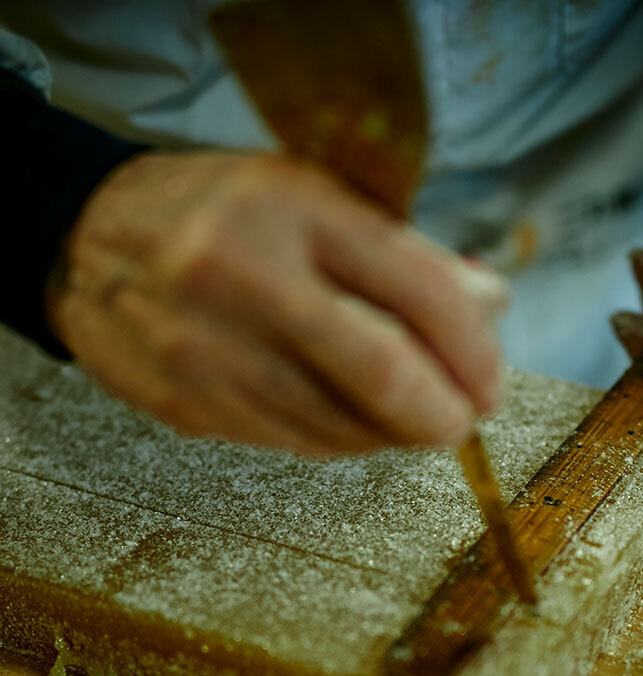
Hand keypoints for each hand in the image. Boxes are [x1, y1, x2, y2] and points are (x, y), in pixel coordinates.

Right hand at [48, 152, 507, 453]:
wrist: (85, 240)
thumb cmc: (220, 211)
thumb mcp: (314, 196)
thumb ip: (405, 252)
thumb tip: (490, 305)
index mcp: (290, 207)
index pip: (417, 289)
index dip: (473, 350)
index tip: (488, 382)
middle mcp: (243, 278)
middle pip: (381, 376)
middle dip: (443, 414)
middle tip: (462, 420)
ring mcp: (207, 351)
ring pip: (340, 428)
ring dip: (394, 433)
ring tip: (409, 415)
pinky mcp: (186, 406)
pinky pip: (294, 444)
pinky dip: (342, 440)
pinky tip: (350, 419)